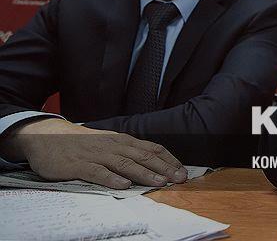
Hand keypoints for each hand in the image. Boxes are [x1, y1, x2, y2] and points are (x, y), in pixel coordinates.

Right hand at [1, 118, 186, 188]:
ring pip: (124, 163)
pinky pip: (97, 172)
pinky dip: (111, 178)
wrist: (46, 136)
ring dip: (144, 173)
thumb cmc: (82, 143)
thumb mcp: (109, 143)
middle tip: (180, 179)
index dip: (169, 160)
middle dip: (164, 168)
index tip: (183, 171)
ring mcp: (96, 154)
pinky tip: (122, 185)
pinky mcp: (78, 165)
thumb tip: (153, 163)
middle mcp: (113, 145)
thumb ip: (128, 152)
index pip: (152, 149)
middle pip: (143, 156)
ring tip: (159, 182)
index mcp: (122, 141)